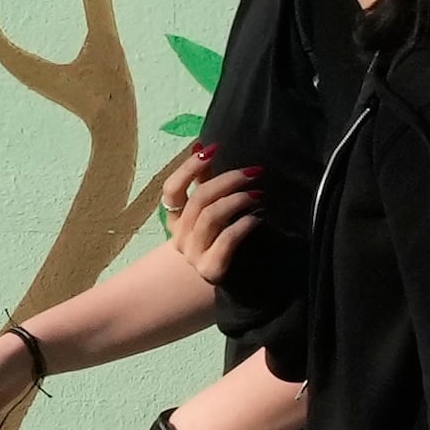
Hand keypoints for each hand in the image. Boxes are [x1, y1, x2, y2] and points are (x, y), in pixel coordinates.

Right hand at [169, 160, 261, 284]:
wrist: (224, 283)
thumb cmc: (216, 239)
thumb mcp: (206, 210)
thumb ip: (204, 180)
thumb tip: (202, 145)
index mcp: (175, 218)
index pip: (172, 188)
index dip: (189, 167)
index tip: (212, 148)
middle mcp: (180, 237)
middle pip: (198, 200)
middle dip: (227, 181)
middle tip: (253, 172)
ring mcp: (194, 255)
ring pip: (211, 217)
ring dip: (237, 200)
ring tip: (257, 192)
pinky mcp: (211, 269)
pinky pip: (227, 240)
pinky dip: (243, 224)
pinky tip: (257, 217)